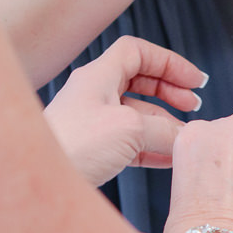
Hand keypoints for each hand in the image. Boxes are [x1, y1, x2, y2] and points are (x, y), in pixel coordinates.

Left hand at [44, 36, 206, 186]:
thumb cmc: (73, 145)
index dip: (169, 62)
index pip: (138, 52)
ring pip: (136, 115)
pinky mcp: (92, 150)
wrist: (38, 180)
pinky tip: (169, 158)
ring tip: (184, 137)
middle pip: (139, 81)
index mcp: (98, 76)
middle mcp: (93, 95)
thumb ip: (164, 129)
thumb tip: (185, 136)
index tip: (193, 80)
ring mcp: (92, 123)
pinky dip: (152, 147)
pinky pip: (129, 142)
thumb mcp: (130, 129)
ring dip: (164, 124)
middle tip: (192, 106)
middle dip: (169, 92)